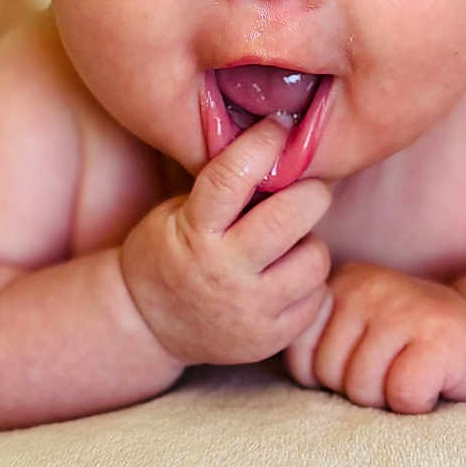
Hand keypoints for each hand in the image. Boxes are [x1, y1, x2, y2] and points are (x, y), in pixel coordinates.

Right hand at [120, 118, 331, 365]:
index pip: (233, 177)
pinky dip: (308, 282)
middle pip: (291, 216)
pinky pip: (317, 297)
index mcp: (194, 232)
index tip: (279, 127)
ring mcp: (250, 310)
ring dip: (308, 243)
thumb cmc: (170, 253)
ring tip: (289, 244)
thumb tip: (282, 152)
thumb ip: (224, 190)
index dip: (263, 144)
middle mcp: (224, 272)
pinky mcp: (270, 338)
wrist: (148, 325)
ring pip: (314, 258)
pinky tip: (286, 277)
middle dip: (310, 192)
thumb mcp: (178, 213)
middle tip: (308, 189)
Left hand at [285, 263, 465, 413]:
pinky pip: (403, 396)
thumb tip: (273, 355)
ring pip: (363, 389)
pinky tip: (435, 380)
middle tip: (395, 370)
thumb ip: (315, 341)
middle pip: (330, 375)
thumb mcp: (354, 334)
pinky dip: (419, 404)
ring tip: (413, 372)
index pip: (299, 355)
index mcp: (340, 283)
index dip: (328, 379)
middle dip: (359, 390)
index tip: (363, 363)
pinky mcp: (440, 337)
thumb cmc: (407, 351)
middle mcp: (368, 285)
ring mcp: (405, 306)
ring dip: (389, 399)